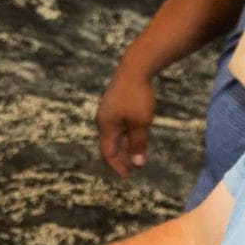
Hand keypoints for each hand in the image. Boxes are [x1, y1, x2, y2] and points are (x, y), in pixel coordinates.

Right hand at [96, 61, 155, 178]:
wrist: (135, 68)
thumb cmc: (136, 97)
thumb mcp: (140, 123)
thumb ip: (138, 144)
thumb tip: (138, 164)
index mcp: (106, 126)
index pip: (108, 153)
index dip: (117, 166)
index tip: (127, 176)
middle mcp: (104, 120)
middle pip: (110, 145)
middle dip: (122, 158)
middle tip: (135, 169)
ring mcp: (109, 112)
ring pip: (116, 136)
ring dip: (126, 147)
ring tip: (137, 156)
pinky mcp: (116, 105)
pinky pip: (119, 126)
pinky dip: (127, 136)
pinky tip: (137, 138)